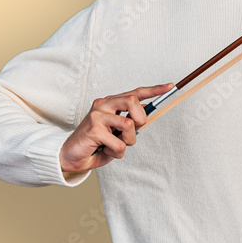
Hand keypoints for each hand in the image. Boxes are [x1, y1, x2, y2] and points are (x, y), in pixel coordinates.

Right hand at [59, 83, 173, 174]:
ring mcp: (97, 116)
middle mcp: (103, 105)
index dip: (154, 90)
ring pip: (128, 124)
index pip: (135, 93)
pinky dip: (117, 153)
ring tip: (115, 145)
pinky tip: (105, 151)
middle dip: (140, 118)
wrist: (71, 156)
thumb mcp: (117, 131)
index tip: (170, 86)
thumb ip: (130, 120)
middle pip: (133, 100)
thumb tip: (147, 110)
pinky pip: (119, 144)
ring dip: (127, 141)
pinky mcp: (94, 130)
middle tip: (133, 130)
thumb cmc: (96, 143)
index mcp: (111, 103)